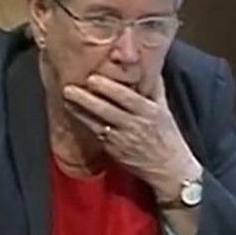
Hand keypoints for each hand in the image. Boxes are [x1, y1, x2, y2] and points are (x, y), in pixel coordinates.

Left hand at [62, 74, 200, 201]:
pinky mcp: (114, 153)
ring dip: (80, 112)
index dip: (108, 88)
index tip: (92, 78)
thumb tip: (148, 64)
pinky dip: (85, 125)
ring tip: (65, 100)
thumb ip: (154, 88)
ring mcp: (122, 141)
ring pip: (97, 124)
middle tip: (68, 88)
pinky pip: (97, 136)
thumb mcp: (164, 110)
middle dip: (86, 99)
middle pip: (106, 110)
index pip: (126, 98)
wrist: (169, 170)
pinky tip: (74, 115)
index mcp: (149, 112)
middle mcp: (135, 126)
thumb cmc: (167, 136)